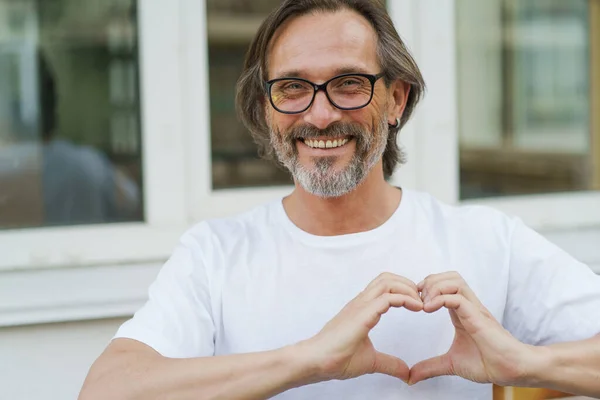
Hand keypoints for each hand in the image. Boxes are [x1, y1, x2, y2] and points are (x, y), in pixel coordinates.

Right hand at [303, 273, 422, 382]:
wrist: (317, 361)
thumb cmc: (336, 358)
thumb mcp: (371, 361)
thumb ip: (389, 363)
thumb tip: (405, 372)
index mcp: (361, 309)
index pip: (384, 287)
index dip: (403, 290)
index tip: (418, 303)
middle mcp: (361, 303)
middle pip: (387, 278)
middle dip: (408, 284)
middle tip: (422, 299)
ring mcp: (360, 305)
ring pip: (387, 282)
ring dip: (408, 288)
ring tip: (420, 302)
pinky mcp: (362, 313)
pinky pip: (388, 297)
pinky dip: (405, 299)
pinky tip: (416, 308)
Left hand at [409, 272, 538, 385]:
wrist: (512, 370)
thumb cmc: (489, 363)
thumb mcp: (451, 363)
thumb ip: (430, 367)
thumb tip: (411, 377)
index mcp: (461, 312)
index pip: (444, 284)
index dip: (426, 287)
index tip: (414, 302)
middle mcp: (468, 306)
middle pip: (449, 276)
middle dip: (429, 282)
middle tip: (418, 300)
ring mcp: (474, 309)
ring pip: (454, 281)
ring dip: (434, 287)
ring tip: (425, 305)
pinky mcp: (478, 316)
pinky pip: (458, 298)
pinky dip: (440, 299)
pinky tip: (429, 309)